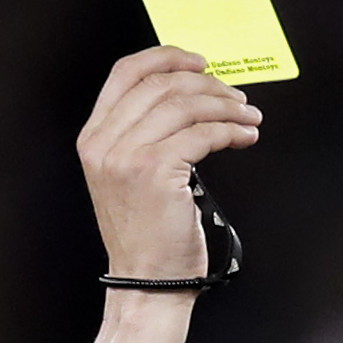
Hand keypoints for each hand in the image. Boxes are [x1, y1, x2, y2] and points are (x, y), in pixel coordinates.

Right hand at [76, 46, 262, 283]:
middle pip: (161, 84)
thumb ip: (142, 136)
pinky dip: (231, 130)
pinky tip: (243, 137)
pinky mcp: (158, 172)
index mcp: (94, 139)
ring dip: (226, 107)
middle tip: (235, 97)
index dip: (166, 57)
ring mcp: (129, 157)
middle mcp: (105, 144)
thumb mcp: (127, 179)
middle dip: (208, 84)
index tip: (199, 63)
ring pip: (186, 105)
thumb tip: (188, 98)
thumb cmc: (146, 239)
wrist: (147, 284)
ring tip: (247, 118)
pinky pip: (203, 133)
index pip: (126, 74)